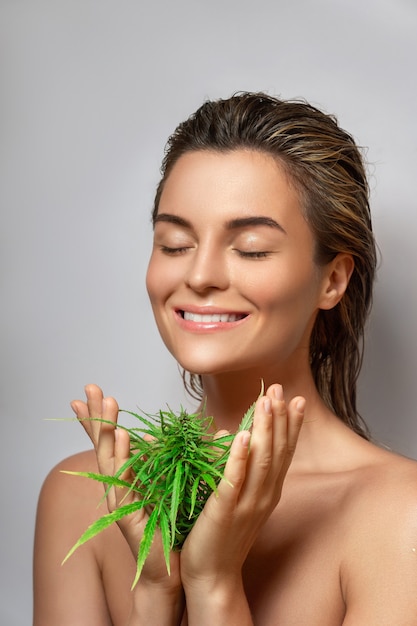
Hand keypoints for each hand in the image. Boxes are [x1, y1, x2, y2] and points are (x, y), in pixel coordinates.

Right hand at [71, 384, 181, 591]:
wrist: (169, 567)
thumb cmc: (168, 527)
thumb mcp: (164, 486)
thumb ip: (158, 461)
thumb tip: (155, 437)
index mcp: (126, 478)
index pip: (109, 441)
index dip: (98, 418)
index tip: (89, 394)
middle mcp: (118, 485)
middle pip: (103, 444)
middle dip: (96, 415)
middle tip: (90, 388)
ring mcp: (120, 499)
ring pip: (109, 458)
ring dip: (108, 428)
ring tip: (108, 402)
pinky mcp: (128, 512)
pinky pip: (123, 480)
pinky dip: (121, 456)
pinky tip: (119, 437)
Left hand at [180, 383, 304, 590]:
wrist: (212, 575)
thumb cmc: (222, 534)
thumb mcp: (236, 496)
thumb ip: (239, 467)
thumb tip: (230, 434)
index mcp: (268, 491)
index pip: (284, 452)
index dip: (290, 425)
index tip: (294, 399)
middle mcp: (264, 496)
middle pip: (277, 451)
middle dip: (279, 418)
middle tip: (280, 389)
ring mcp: (247, 504)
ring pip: (261, 460)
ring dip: (265, 429)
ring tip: (266, 402)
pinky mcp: (225, 510)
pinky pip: (234, 479)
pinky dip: (240, 456)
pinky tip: (243, 435)